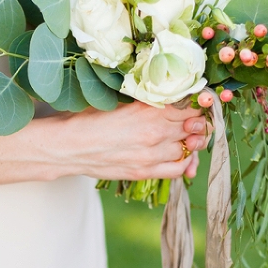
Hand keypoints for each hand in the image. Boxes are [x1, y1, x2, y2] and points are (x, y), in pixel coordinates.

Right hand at [50, 101, 209, 181]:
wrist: (70, 146)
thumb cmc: (91, 118)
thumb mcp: (121, 100)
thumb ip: (148, 100)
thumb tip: (172, 96)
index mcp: (149, 108)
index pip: (190, 104)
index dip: (197, 102)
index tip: (196, 102)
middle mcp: (155, 131)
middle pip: (193, 126)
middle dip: (196, 122)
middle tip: (192, 119)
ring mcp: (152, 154)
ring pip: (189, 147)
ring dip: (190, 142)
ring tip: (184, 137)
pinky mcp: (145, 171)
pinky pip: (178, 168)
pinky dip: (184, 162)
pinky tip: (179, 155)